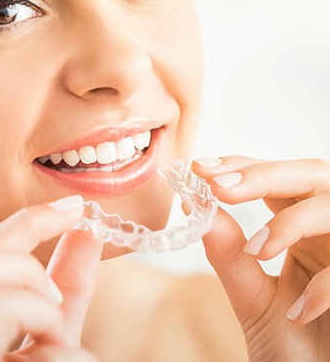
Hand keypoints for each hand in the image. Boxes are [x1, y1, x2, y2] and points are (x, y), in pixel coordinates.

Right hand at [0, 196, 101, 361]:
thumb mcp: (53, 334)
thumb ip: (65, 286)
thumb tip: (87, 230)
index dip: (26, 222)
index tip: (73, 207)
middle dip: (23, 268)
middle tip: (52, 302)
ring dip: (43, 315)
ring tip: (56, 347)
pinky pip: (34, 354)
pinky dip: (67, 357)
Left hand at [192, 156, 329, 360]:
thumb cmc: (292, 346)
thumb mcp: (253, 298)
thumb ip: (228, 254)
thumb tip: (193, 206)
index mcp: (300, 228)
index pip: (273, 180)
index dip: (241, 166)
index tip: (200, 168)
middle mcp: (327, 232)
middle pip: (310, 175)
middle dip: (263, 175)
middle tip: (219, 186)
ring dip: (291, 222)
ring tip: (257, 249)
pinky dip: (324, 286)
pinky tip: (298, 311)